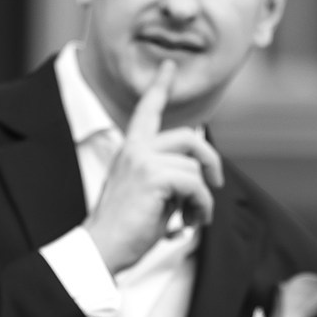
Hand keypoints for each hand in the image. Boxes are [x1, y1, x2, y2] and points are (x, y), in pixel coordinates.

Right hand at [83, 62, 223, 272]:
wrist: (101, 248)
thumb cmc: (125, 230)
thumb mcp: (149, 196)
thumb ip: (168, 178)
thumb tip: (199, 178)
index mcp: (130, 151)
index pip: (147, 112)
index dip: (160, 88)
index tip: (169, 67)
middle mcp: (135, 149)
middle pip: (187, 137)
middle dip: (209, 159)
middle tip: (216, 182)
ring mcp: (143, 160)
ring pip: (194, 167)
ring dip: (202, 196)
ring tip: (192, 217)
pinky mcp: (153, 176)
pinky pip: (195, 184)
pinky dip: (202, 205)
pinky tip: (192, 221)